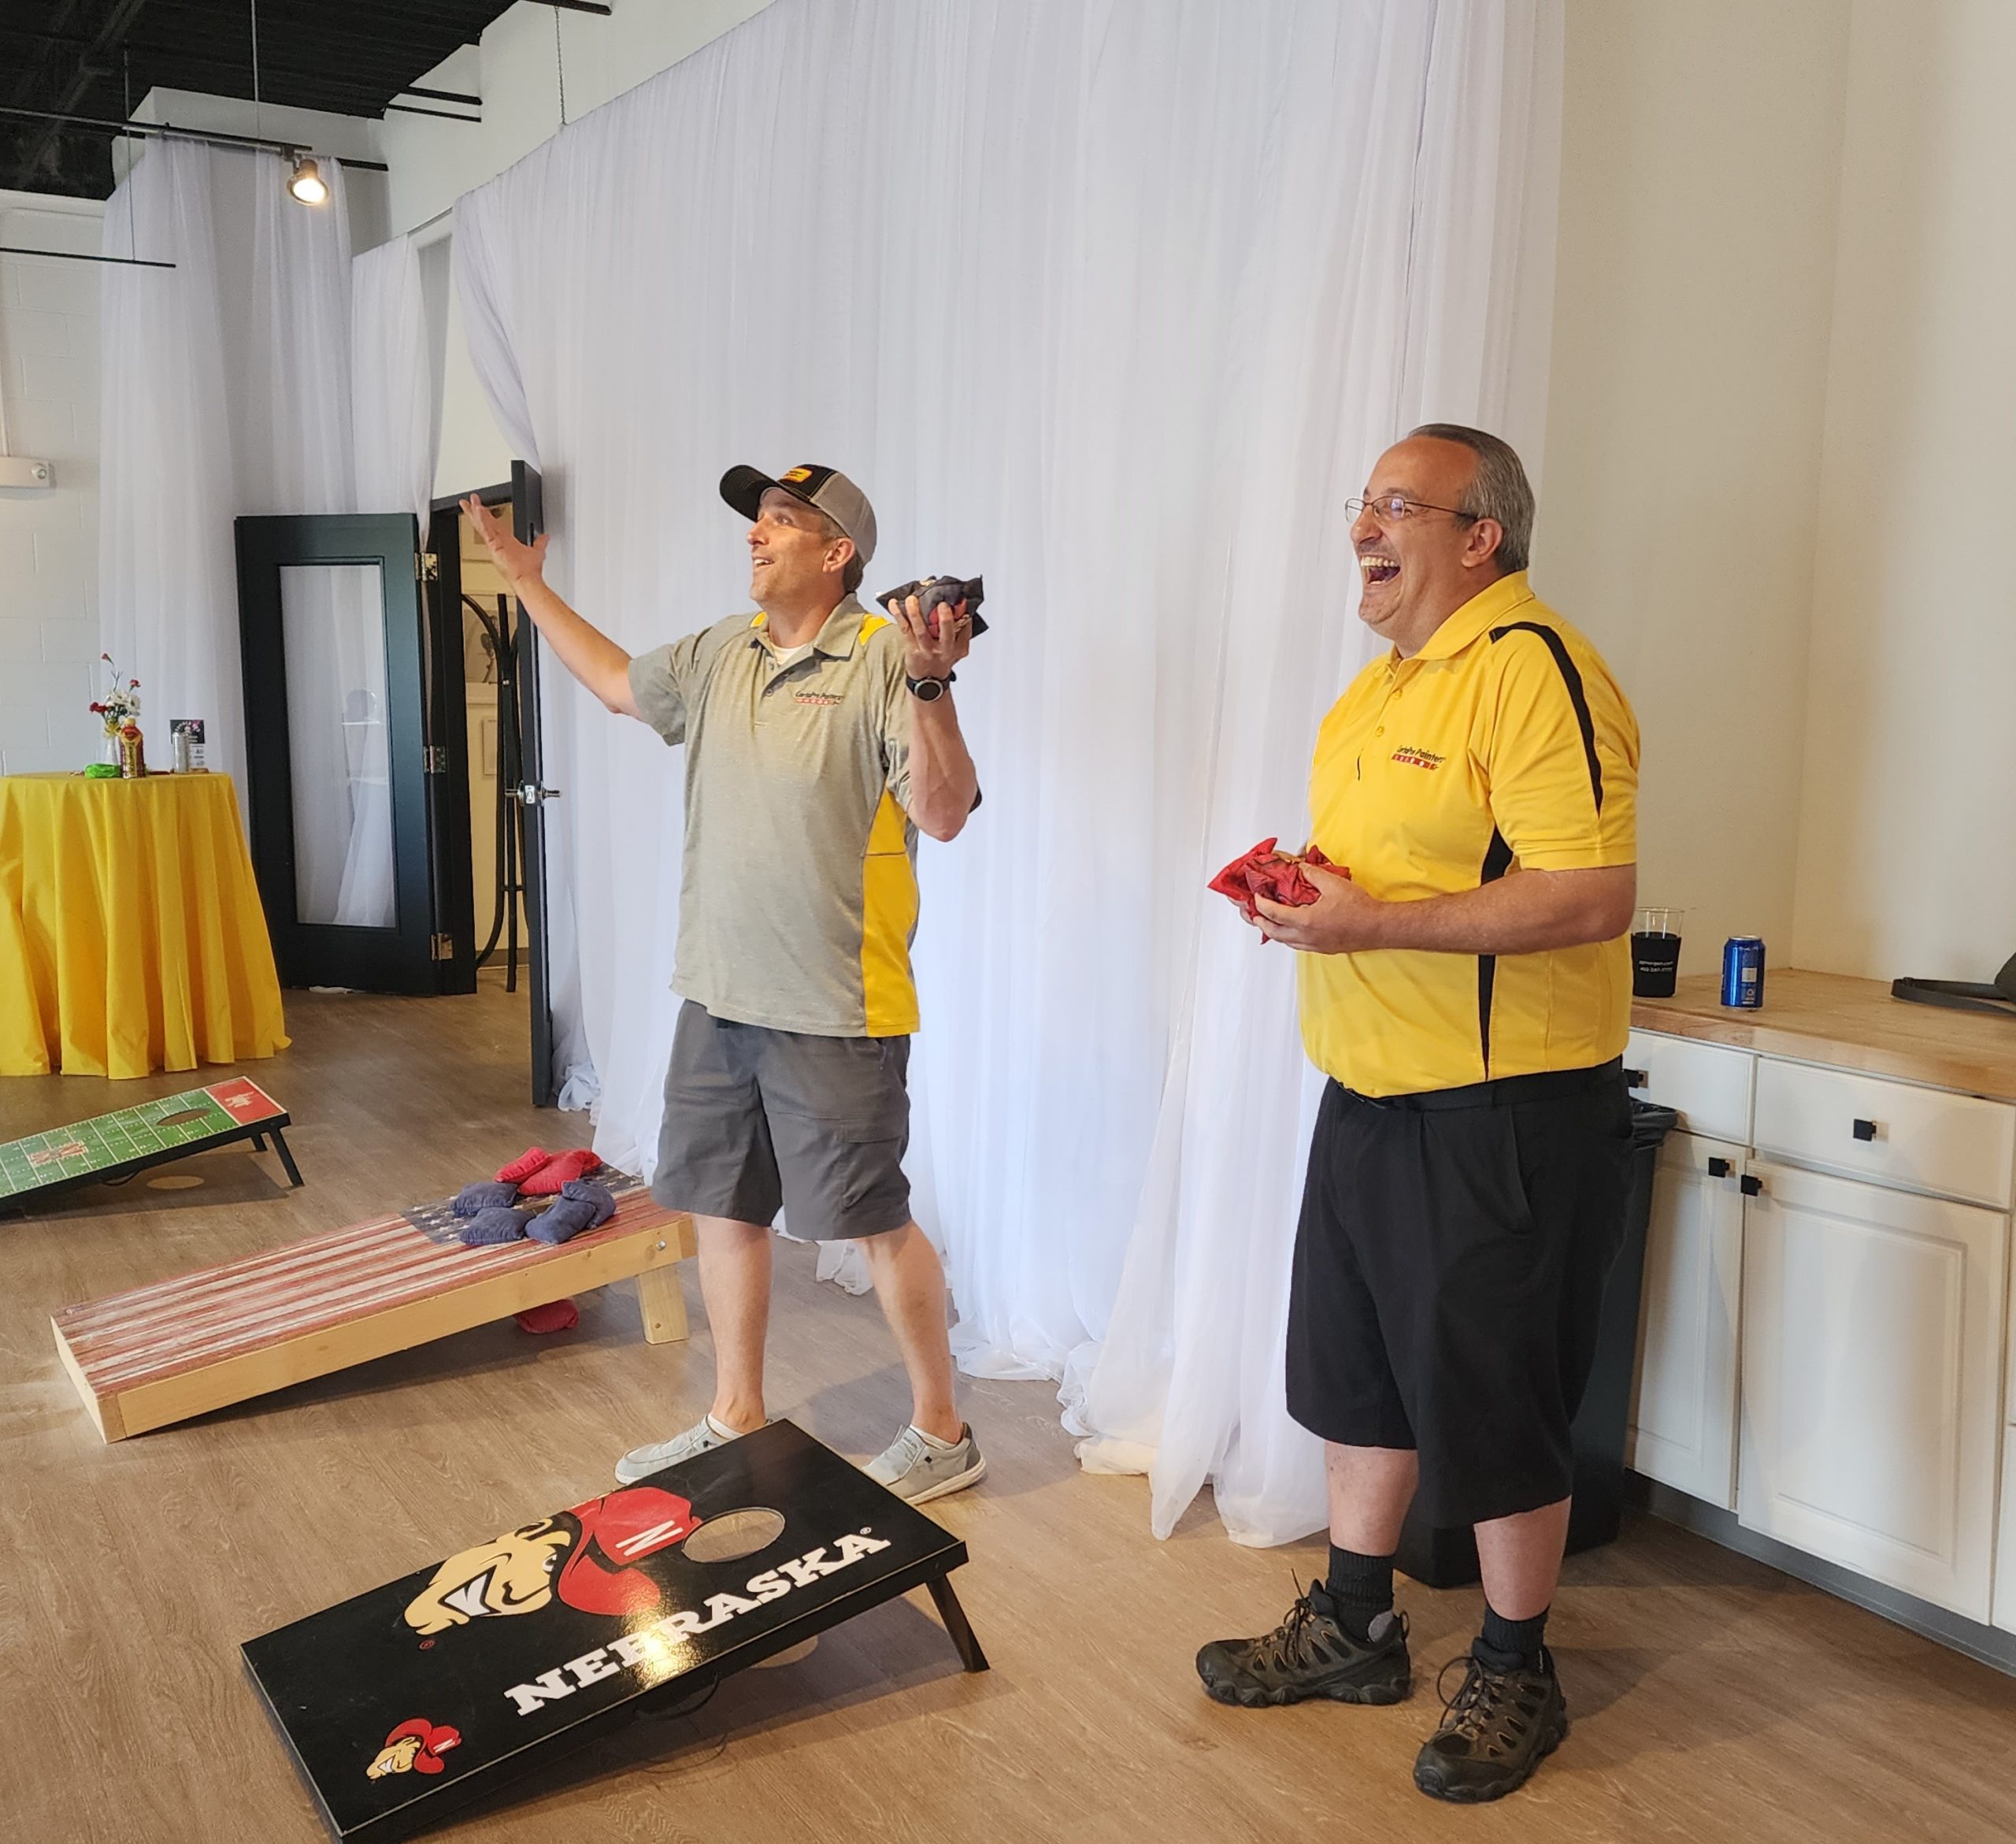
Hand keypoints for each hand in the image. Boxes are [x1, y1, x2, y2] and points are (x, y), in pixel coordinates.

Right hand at [462, 495, 549, 590]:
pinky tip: (478, 510)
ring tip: (470, 502)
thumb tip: (546, 537)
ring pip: (483, 525)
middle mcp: (498, 542)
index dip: (487, 516)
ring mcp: (495, 544)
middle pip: (484, 523)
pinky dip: (483, 520)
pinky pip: (487, 531)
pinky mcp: (494, 546)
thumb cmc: (529, 571)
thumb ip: (540, 543)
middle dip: (476, 511)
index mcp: (506, 542)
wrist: (527, 580)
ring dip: (477, 513)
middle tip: (468, 501)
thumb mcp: (537, 551)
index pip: (494, 525)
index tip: (481, 507)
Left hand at [886, 592, 971, 685]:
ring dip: (916, 614)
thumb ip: (960, 631)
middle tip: (943, 605)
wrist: (928, 681)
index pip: (965, 630)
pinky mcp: (912, 648)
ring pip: (921, 630)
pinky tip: (894, 605)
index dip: (964, 616)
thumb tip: (959, 608)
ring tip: (912, 600)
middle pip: (946, 633)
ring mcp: (927, 650)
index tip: (960, 602)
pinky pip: (905, 630)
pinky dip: (899, 616)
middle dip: (945, 619)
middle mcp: (944, 649)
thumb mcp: (957, 649)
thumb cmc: (941, 660)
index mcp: (958, 648)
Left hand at [1251, 860, 1388, 952]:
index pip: (1273, 914)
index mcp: (1306, 921)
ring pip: (1285, 941)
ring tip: (1266, 922)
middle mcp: (1306, 936)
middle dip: (1259, 922)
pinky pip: (1297, 945)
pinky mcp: (1322, 949)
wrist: (1378, 927)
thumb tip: (1300, 868)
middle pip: (1273, 932)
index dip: (1260, 905)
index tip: (1255, 898)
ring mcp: (1314, 945)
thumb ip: (1313, 874)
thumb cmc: (1360, 908)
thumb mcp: (1334, 884)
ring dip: (1273, 931)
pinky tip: (1290, 931)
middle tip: (1252, 914)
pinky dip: (1287, 937)